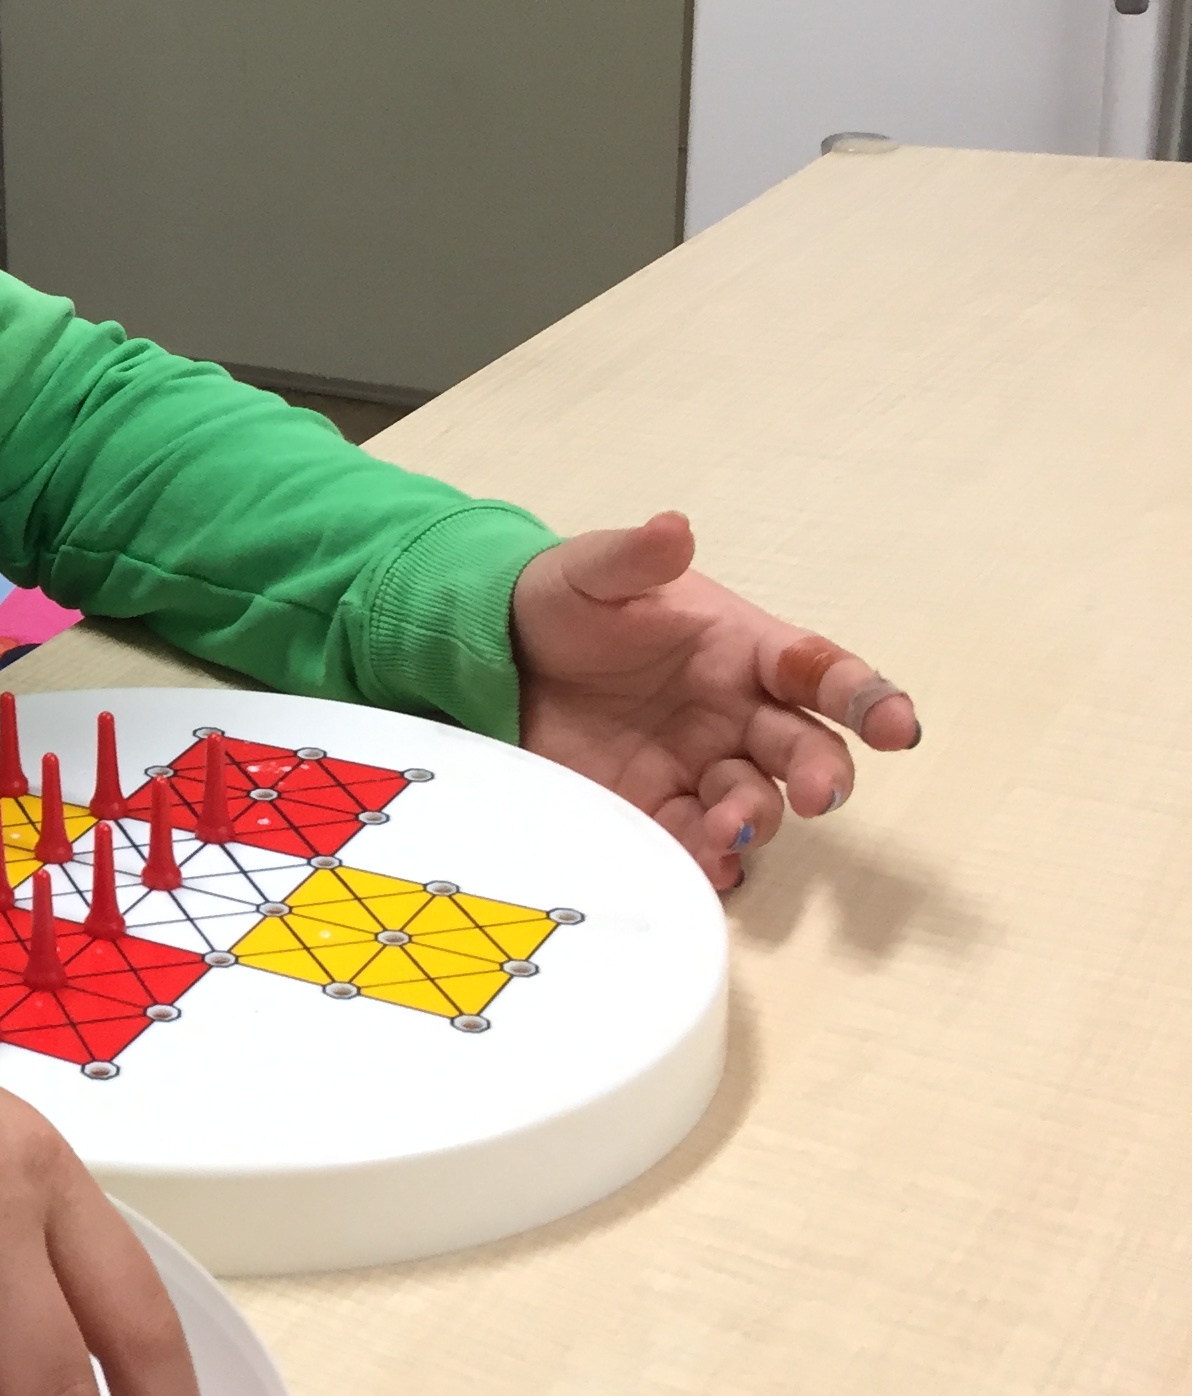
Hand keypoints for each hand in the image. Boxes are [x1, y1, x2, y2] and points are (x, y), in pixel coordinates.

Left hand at [511, 511, 920, 891]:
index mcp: (745, 651)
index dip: (866, 698)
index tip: (895, 725)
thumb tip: (673, 528)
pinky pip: (694, 843)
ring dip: (754, 821)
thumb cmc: (568, 603)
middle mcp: (739, 716)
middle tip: (816, 794)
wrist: (500, 653)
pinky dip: (705, 860)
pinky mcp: (653, 808)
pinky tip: (703, 867)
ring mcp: (699, 768)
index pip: (822, 673)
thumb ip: (635, 557)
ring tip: (725, 830)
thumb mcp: (592, 572)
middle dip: (822, 774)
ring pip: (756, 804)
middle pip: (805, 751)